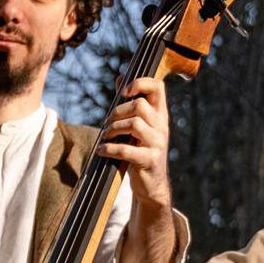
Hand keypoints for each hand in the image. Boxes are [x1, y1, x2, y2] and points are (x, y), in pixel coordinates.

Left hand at [99, 76, 170, 209]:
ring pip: (134, 124)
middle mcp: (161, 126)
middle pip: (140, 105)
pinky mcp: (150, 160)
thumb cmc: (141, 151)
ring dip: (113, 129)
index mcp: (160, 115)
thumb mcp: (138, 126)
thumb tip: (120, 77)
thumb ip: (130, 103)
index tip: (124, 91)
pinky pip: (127, 150)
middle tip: (108, 123)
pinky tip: (102, 150)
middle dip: (118, 112)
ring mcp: (158, 143)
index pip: (158, 87)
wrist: (151, 185)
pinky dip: (110, 148)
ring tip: (105, 137)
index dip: (141, 83)